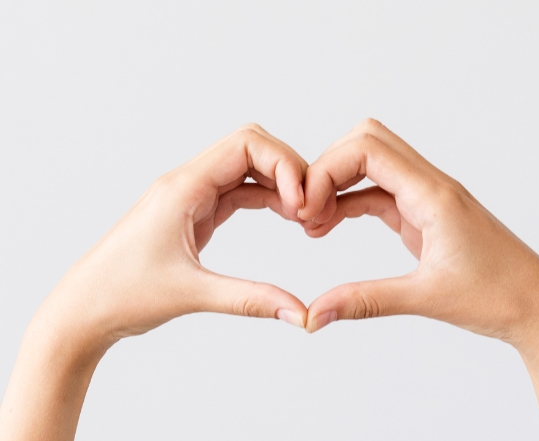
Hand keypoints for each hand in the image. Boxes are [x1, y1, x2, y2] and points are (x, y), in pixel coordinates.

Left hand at [44, 124, 309, 344]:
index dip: (284, 165)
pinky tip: (286, 217)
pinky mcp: (195, 213)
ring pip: (247, 169)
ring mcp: (191, 196)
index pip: (246, 144)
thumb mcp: (192, 295)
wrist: (83, 310)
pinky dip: (266, 199)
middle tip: (311, 207)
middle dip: (288, 170)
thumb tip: (299, 313)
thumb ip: (251, 300)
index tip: (303, 203)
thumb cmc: (121, 295)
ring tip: (304, 216)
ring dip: (280, 185)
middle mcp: (188, 182)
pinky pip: (239, 192)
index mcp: (183, 187)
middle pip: (252, 148)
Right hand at [297, 118, 538, 439]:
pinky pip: (380, 194)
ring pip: (373, 165)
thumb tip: (313, 315)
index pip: (368, 150)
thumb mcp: (425, 298)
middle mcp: (431, 185)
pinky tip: (331, 226)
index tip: (305, 210)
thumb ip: (365, 301)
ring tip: (312, 222)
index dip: (326, 171)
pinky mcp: (425, 215)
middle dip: (328, 169)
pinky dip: (351, 203)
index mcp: (434, 194)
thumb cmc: (499, 297)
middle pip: (367, 142)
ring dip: (338, 185)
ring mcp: (428, 198)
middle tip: (305, 211)